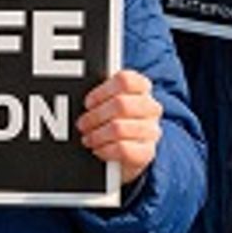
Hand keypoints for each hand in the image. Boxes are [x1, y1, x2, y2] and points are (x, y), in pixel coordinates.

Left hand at [77, 69, 162, 185]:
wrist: (128, 149)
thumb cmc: (114, 118)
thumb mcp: (108, 101)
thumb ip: (101, 95)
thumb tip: (80, 96)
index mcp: (141, 86)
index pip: (125, 80)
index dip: (102, 92)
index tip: (88, 103)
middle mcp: (151, 107)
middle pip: (121, 104)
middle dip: (95, 116)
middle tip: (82, 124)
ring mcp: (152, 130)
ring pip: (119, 129)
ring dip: (97, 135)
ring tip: (87, 138)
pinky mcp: (148, 152)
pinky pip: (124, 150)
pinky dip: (106, 150)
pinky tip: (98, 149)